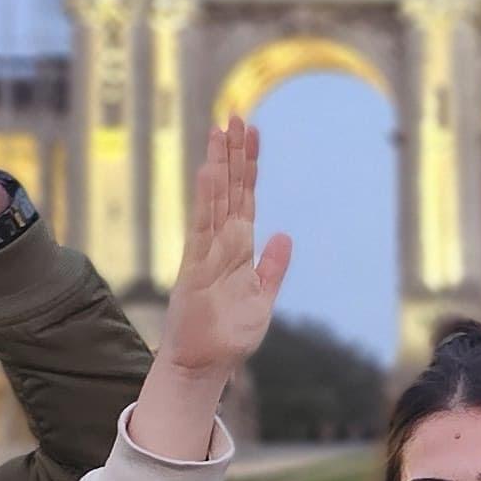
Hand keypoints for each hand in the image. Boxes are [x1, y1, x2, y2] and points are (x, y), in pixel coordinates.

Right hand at [158, 120, 292, 384]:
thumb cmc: (230, 335)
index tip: (251, 132)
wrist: (205, 366)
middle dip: (232, 153)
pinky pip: (202, 227)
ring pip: (216, 199)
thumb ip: (272, 267)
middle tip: (235, 115)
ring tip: (220, 130)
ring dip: (219, 165)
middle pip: (229, 189)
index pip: (244, 197)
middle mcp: (221, 243)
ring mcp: (207, 253)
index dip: (248, 165)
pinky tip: (209, 172)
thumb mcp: (262, 297)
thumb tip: (284, 236)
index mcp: (238, 248)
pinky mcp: (196, 268)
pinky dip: (207, 199)